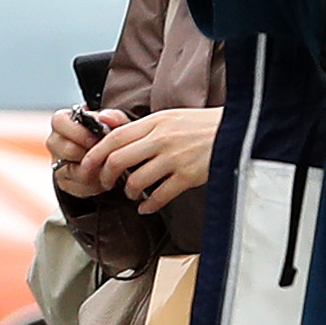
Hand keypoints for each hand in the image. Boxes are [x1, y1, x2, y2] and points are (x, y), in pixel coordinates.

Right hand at [46, 105, 122, 186]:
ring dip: (94, 169)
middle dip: (90, 153)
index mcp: (62, 122)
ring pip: (73, 170)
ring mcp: (57, 163)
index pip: (59, 122)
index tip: (96, 137)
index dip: (80, 132)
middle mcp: (55, 142)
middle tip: (105, 154)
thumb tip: (106, 118)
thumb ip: (114, 117)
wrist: (110, 157)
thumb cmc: (108, 134)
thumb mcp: (115, 122)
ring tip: (107, 166)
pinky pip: (77, 186)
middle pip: (67, 149)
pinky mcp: (64, 182)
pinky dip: (94, 184)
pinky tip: (103, 177)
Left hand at [81, 104, 222, 212]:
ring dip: (128, 192)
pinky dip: (148, 205)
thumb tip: (115, 133)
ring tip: (131, 194)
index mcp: (156, 122)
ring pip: (136, 180)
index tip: (87, 165)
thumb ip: (146, 127)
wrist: (238, 131)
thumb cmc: (204, 126)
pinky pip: (159, 196)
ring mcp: (174, 158)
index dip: (95, 154)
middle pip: (118, 159)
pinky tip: (146, 207)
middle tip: (106, 183)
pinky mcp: (187, 176)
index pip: (114, 137)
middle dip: (106, 176)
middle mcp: (162, 138)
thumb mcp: (171, 117)